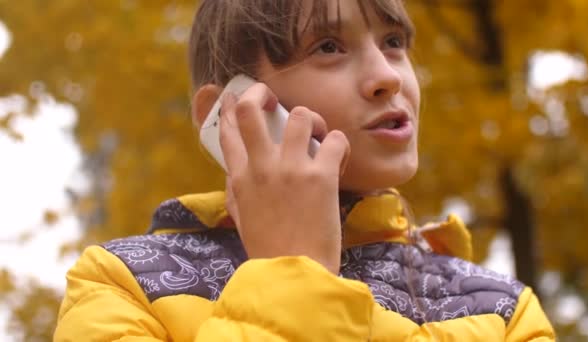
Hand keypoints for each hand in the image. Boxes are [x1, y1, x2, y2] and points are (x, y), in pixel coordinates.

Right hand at [220, 83, 349, 273]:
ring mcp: (291, 169)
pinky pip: (335, 139)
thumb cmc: (270, 249)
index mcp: (240, 179)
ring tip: (319, 135)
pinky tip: (338, 160)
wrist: (295, 274)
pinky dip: (340, 145)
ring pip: (300, 115)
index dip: (228, 108)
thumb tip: (235, 170)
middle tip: (273, 98)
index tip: (235, 97)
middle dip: (260, 94)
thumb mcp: (243, 219)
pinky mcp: (321, 176)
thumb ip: (237, 191)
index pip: (227, 131)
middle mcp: (262, 168)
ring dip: (313, 120)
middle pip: (249, 109)